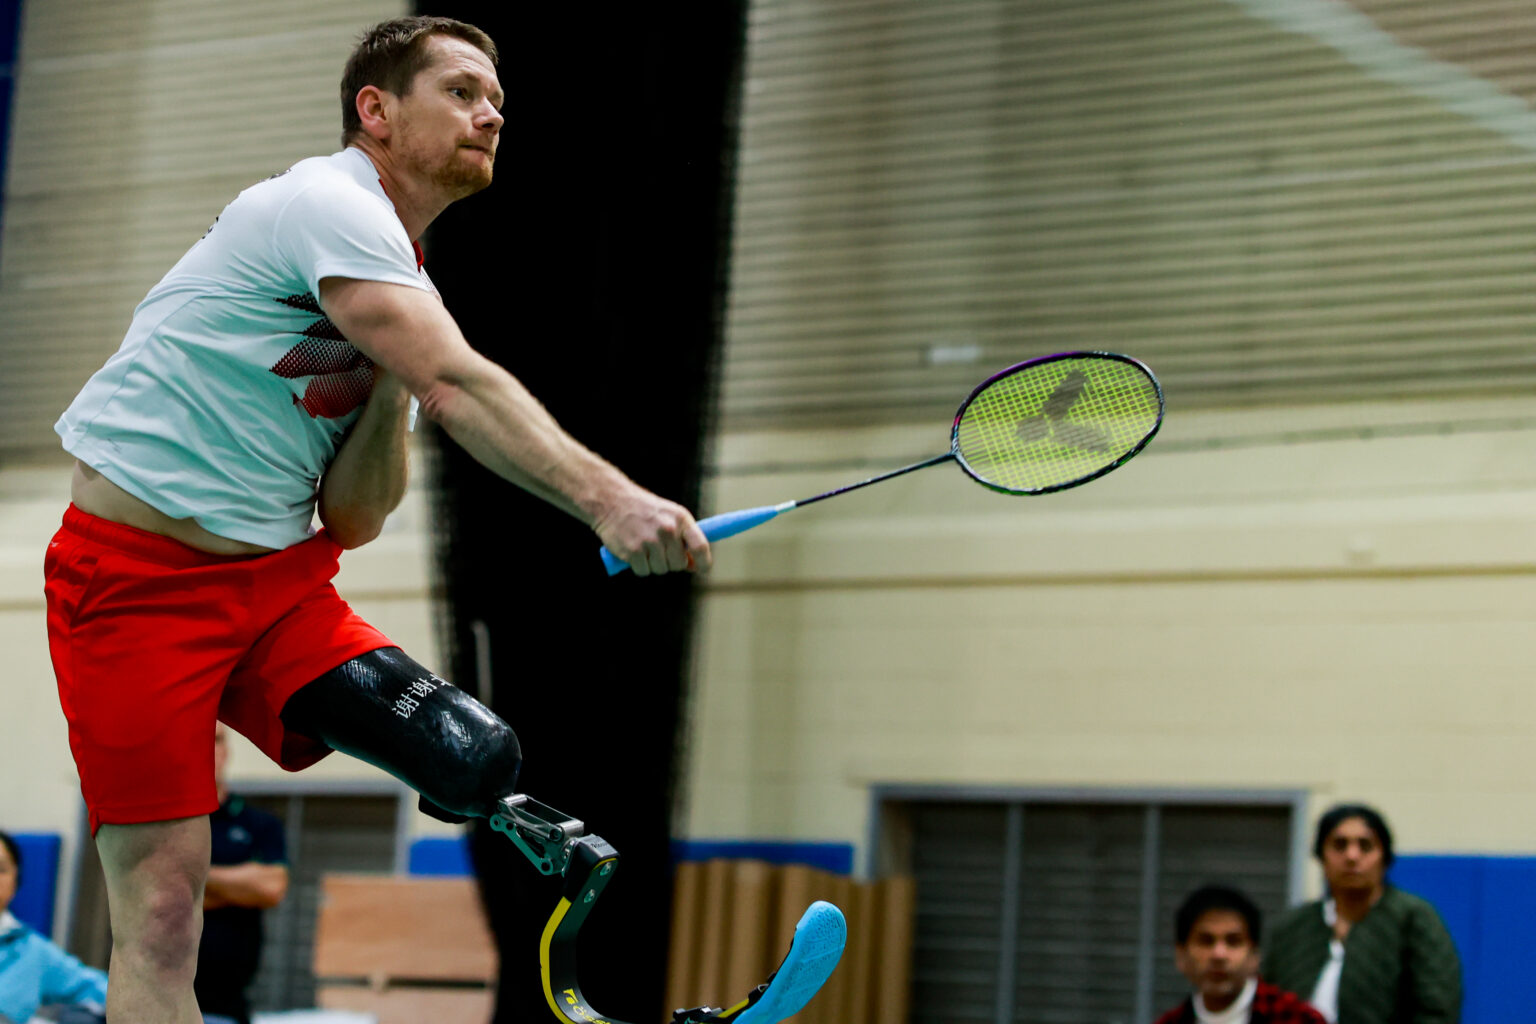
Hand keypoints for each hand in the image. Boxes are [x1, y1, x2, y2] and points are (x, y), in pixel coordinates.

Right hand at [593, 487, 711, 575]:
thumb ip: (683, 539)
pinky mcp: (633, 551)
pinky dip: (639, 567)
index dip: (704, 562)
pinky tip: (633, 552)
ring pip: (661, 570)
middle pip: (678, 564)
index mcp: (680, 519)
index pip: (700, 546)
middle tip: (659, 550)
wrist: (612, 500)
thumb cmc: (644, 511)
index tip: (703, 570)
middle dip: (671, 562)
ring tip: (644, 546)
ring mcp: (650, 541)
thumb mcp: (669, 516)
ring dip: (653, 564)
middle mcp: (667, 529)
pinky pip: (643, 571)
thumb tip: (694, 566)